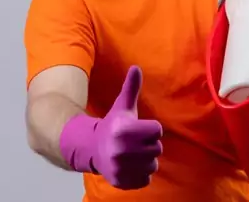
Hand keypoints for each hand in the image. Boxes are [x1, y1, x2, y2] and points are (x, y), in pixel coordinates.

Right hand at [91, 66, 162, 188]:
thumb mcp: (122, 107)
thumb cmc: (113, 126)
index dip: (149, 128)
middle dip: (148, 145)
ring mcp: (121, 168)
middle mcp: (121, 150)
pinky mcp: (122, 182)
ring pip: (153, 165)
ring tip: (132, 154)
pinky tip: (129, 166)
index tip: (137, 128)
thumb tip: (136, 67)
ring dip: (145, 160)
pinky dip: (140, 175)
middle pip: (156, 148)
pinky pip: (146, 179)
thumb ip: (131, 88)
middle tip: (134, 142)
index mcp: (123, 130)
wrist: (92, 149)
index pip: (157, 130)